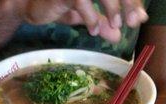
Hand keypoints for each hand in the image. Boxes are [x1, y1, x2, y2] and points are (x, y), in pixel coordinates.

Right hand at [19, 0, 147, 42]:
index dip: (131, 2)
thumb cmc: (56, 6)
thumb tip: (118, 36)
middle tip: (133, 22)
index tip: (139, 19)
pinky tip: (93, 30)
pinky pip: (81, 1)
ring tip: (116, 25)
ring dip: (112, 8)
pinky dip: (90, 16)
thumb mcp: (84, 17)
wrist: (29, 7)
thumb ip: (101, 22)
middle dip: (127, 3)